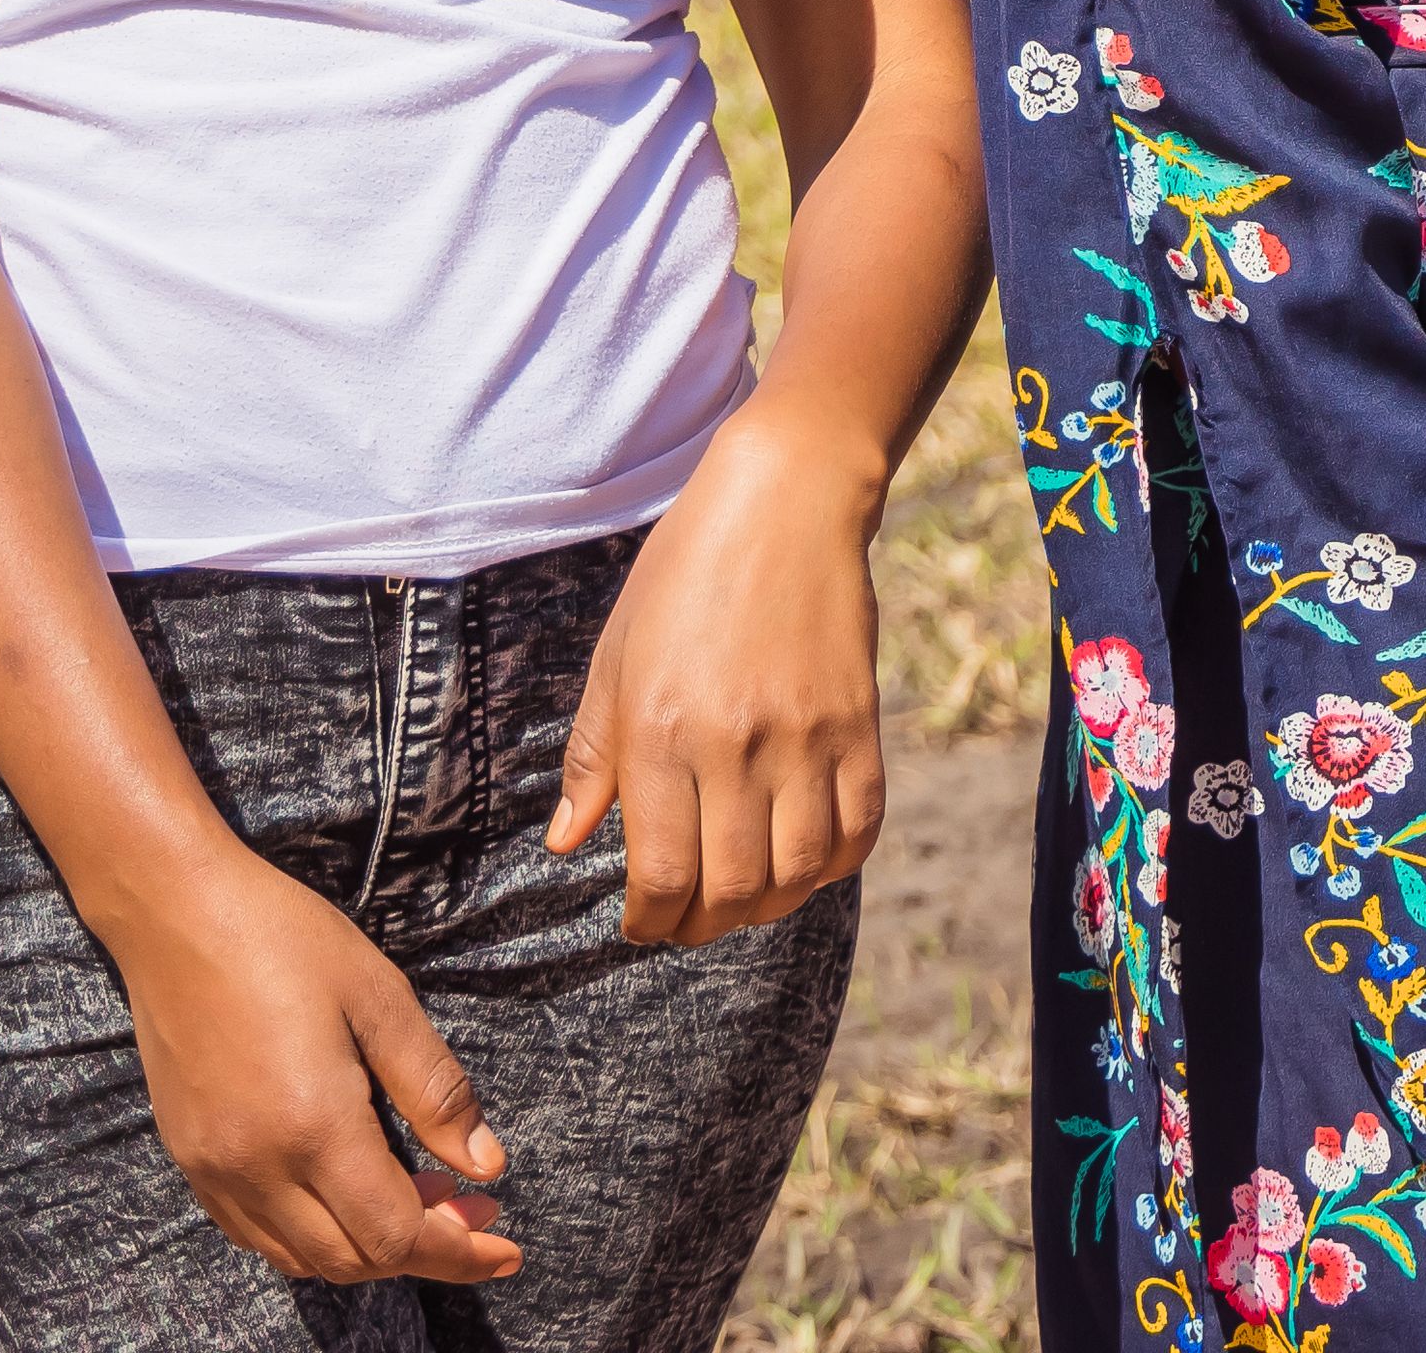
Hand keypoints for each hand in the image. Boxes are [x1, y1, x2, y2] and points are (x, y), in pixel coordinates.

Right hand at [101, 842, 516, 1287]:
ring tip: (422, 1198)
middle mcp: (255, 1167)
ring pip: (302, 1257)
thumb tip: (488, 1166)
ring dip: (368, 1249)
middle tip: (475, 1210)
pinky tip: (349, 1195)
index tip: (507, 1245)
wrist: (175, 916)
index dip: (458, 1250)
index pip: (394, 1234)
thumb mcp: (382, 998)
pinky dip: (313, 1236)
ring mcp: (213, 1170)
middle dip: (424, 1251)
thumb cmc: (285, 940)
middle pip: (351, 1260)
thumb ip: (436, 1090)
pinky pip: (256, 1234)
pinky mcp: (189, 1160)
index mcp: (312, 1127)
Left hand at [553, 416, 889, 942]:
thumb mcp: (615, 659)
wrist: (785, 501)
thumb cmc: (684, 574)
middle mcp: (736, 746)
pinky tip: (804, 860)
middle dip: (701, 925)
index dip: (650, 920)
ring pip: (796, 872)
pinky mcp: (860, 723)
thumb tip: (565, 842)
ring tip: (743, 898)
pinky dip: (832, 864)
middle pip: (730, 888)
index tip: (642, 922)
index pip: (661, 872)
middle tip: (687, 920)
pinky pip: (860, 827)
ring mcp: (807, 737)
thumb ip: (591, 756)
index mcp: (660, 733)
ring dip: (766, 906)